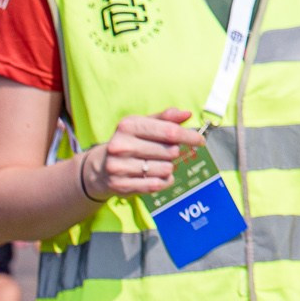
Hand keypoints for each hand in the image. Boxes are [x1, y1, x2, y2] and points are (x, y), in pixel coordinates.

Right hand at [83, 109, 201, 199]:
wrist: (100, 167)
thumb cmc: (129, 142)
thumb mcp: (143, 124)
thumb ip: (166, 118)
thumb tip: (187, 114)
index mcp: (128, 126)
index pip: (169, 131)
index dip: (189, 136)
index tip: (200, 140)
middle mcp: (121, 146)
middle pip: (170, 151)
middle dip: (174, 152)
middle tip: (164, 152)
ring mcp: (119, 167)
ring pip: (166, 169)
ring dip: (168, 167)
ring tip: (155, 164)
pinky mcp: (121, 186)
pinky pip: (157, 184)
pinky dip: (164, 181)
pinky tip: (156, 176)